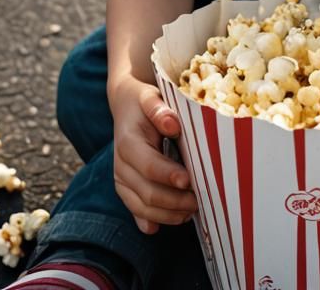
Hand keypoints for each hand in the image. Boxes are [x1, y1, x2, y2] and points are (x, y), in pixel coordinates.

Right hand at [110, 77, 196, 233]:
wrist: (126, 105)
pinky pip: (136, 210)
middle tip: (199, 201)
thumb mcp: (151, 96)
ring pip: (141, 207)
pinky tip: (169, 223)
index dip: (168, 176)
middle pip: (146, 192)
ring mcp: (121, 179)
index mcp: (128, 142)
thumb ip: (159, 109)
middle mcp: (120, 164)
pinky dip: (153, 220)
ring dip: (168, 214)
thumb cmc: (144, 101)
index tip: (189, 181)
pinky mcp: (125, 188)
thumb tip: (172, 124)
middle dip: (174, 201)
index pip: (148, 166)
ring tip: (192, 212)